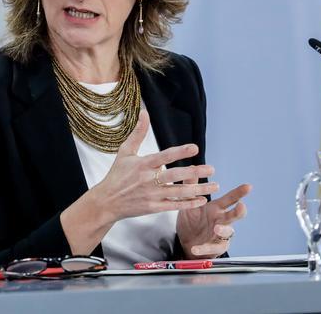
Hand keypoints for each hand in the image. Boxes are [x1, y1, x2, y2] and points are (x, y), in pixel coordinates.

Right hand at [61, 110, 218, 254]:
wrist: (106, 201)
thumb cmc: (117, 175)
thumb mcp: (125, 151)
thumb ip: (138, 132)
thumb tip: (144, 112)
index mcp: (143, 164)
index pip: (164, 156)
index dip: (180, 152)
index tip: (195, 148)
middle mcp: (148, 179)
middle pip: (174, 176)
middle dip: (194, 172)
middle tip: (211, 169)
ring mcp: (151, 195)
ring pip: (178, 193)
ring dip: (198, 189)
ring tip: (214, 185)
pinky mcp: (153, 208)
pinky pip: (174, 205)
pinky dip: (188, 204)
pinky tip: (201, 200)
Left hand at [176, 182, 250, 257]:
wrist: (185, 242)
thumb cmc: (192, 221)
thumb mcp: (189, 204)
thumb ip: (191, 187)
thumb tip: (192, 168)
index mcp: (216, 208)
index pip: (230, 199)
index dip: (239, 193)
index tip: (248, 186)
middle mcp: (221, 220)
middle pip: (234, 216)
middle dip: (239, 211)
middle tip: (241, 207)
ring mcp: (219, 235)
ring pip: (227, 232)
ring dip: (223, 229)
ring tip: (217, 227)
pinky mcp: (213, 248)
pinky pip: (211, 248)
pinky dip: (203, 248)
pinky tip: (195, 248)